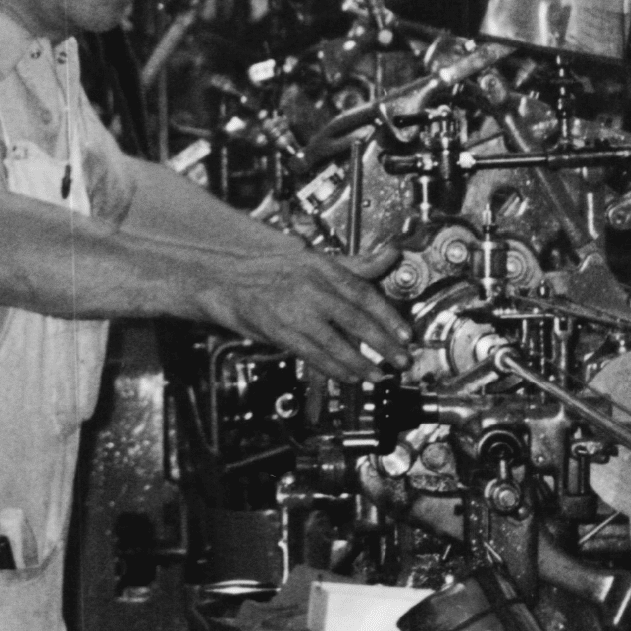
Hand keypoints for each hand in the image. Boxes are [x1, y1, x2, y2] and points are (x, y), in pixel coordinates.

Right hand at [195, 243, 411, 383]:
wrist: (225, 278)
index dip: (388, 316)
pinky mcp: (279, 330)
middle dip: (383, 344)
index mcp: (322, 267)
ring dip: (360, 363)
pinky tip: (347, 375)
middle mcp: (310, 287)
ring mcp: (294, 310)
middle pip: (355, 319)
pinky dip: (333, 368)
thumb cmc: (271, 268)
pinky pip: (312, 353)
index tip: (405, 333)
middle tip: (401, 359)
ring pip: (336, 342)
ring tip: (377, 374)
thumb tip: (389, 254)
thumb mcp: (313, 258)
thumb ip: (355, 264)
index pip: (363, 292)